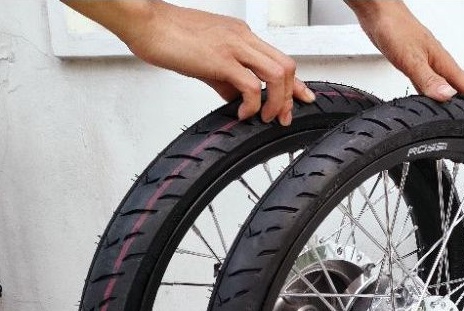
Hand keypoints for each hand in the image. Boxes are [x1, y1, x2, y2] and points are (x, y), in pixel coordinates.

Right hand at [63, 0, 314, 124]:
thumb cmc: (169, 37)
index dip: (295, 83)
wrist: (144, 21)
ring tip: (264, 117)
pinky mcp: (220, 59)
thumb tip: (238, 99)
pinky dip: (253, 104)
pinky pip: (251, 85)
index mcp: (241, 35)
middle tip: (283, 118)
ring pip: (277, 73)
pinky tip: (243, 114)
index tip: (303, 99)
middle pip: (286, 65)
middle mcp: (242, 37)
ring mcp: (233, 46)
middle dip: (290, 96)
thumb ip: (226, 79)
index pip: (279, 58)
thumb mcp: (205, 61)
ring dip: (276, 101)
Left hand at [347, 0, 463, 117]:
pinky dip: (443, 96)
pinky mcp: (418, 65)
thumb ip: (428, 79)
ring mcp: (430, 65)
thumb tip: (448, 96)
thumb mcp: (410, 58)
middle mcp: (440, 65)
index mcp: (443, 64)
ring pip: (452, 88)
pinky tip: (440, 101)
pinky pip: (436, 86)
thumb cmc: (393, 29)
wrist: (379, 12)